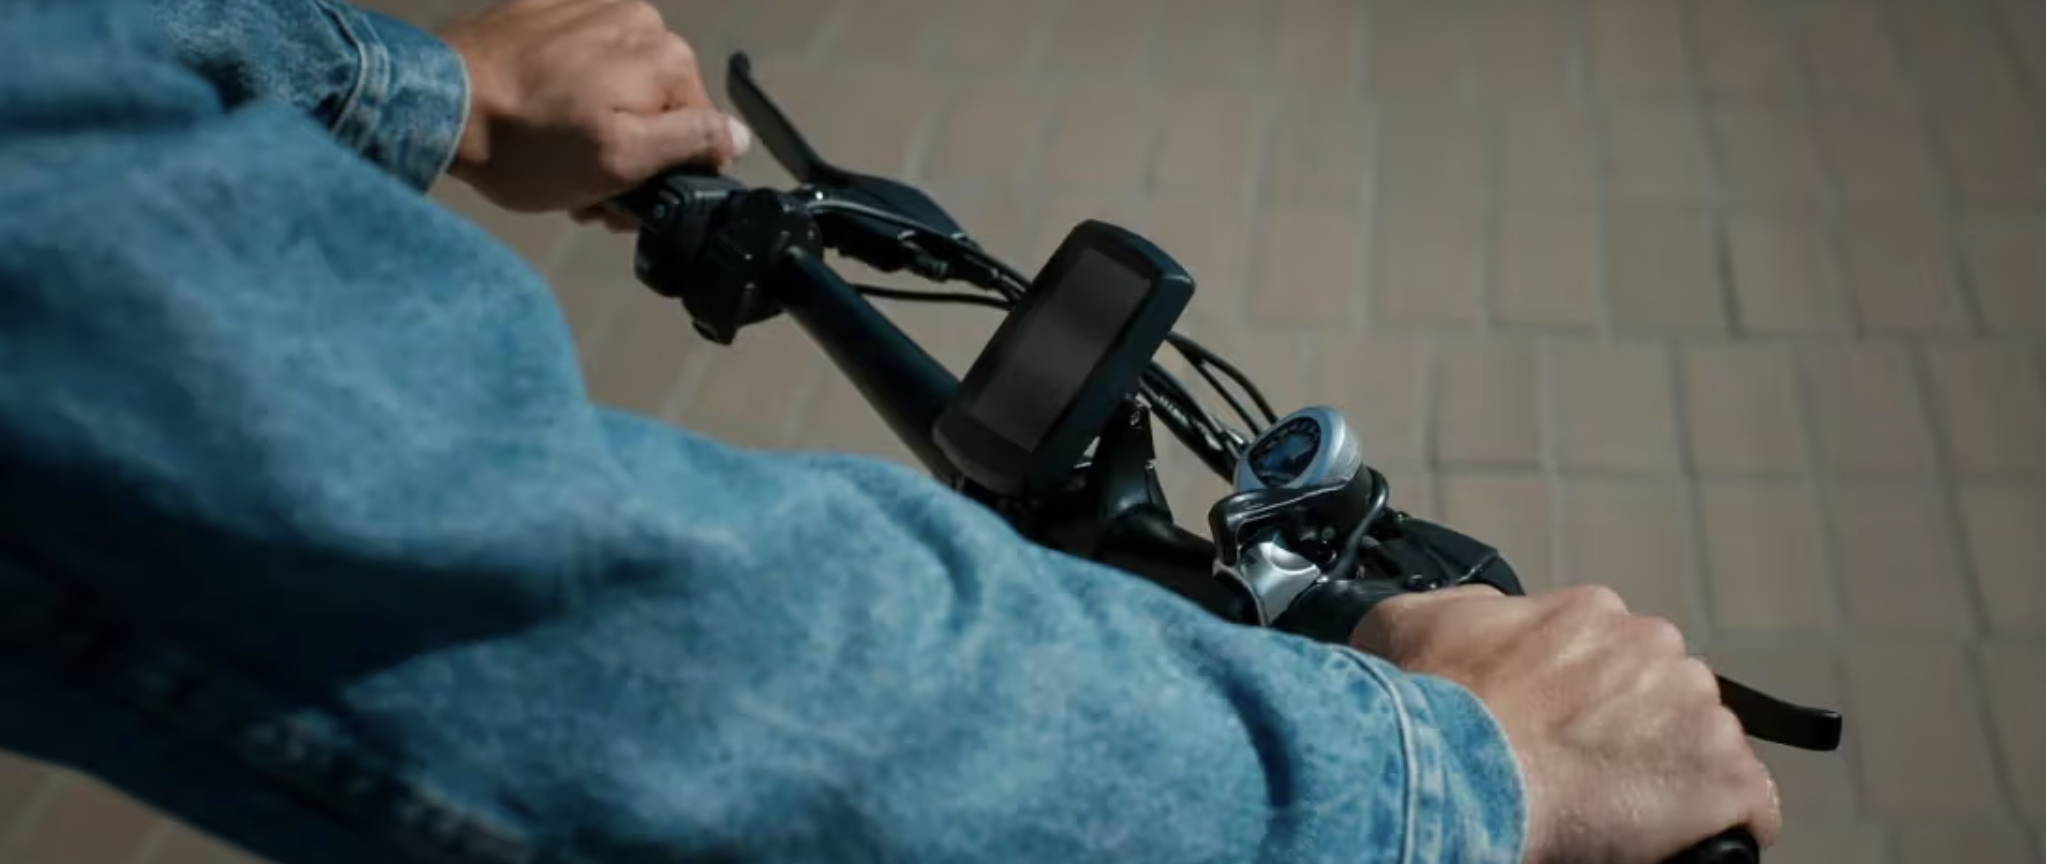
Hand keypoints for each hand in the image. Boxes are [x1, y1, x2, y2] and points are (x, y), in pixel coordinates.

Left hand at [437, 0, 751, 225]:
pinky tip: (538, 119)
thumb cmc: (527, 143)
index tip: (620, 202)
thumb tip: (738, 135)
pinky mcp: (545, 8)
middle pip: (658, 104)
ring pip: (619, 84)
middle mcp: (639, 19)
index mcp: (667, 56)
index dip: (665, 176)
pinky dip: (569, 93)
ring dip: (599, 125)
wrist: (436, 103)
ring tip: (555, 156)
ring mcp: (590, 7)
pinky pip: (580, 59)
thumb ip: (693, 142)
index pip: (698, 130)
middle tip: (584, 188)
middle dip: (630, 151)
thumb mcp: (622, 161)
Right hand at [1354, 585, 1778, 863]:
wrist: (1454, 771)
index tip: (1558, 731)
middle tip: (1583, 776)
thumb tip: (1486, 619)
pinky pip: (1750, 809)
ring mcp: (1700, 714)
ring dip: (1671, 778)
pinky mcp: (1729, 780)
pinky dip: (1720, 828)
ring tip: (1617, 814)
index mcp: (1593, 614)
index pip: (1613, 655)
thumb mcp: (1408, 622)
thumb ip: (1467, 611)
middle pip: (1665, 696)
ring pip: (1705, 748)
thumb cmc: (1427, 703)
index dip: (1587, 700)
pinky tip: (1677, 842)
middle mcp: (1658, 647)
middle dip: (1633, 733)